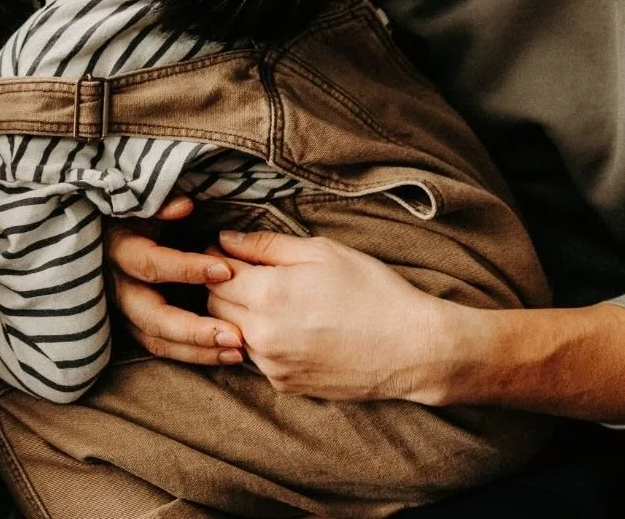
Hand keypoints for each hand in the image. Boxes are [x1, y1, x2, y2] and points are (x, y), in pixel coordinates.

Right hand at [107, 196, 243, 365]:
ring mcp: (126, 312)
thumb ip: (162, 203)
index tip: (226, 271)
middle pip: (152, 317)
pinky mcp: (137, 327)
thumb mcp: (145, 203)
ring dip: (198, 350)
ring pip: (158, 340)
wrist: (117, 237)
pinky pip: (164, 348)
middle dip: (194, 330)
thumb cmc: (139, 216)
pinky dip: (195, 355)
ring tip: (237, 351)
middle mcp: (119, 287)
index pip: (151, 264)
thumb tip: (184, 206)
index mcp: (119, 251)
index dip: (187, 269)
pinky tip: (226, 354)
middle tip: (235, 335)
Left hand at [204, 229, 468, 403]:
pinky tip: (293, 329)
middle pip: (213, 306)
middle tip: (250, 274)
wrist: (411, 348)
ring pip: (231, 334)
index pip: (213, 275)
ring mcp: (271, 364)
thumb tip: (226, 239)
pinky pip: (256, 359)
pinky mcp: (284, 384)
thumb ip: (267, 245)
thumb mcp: (322, 252)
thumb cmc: (372, 291)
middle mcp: (261, 334)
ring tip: (275, 302)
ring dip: (240, 317)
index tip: (230, 252)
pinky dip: (262, 342)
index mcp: (267, 294)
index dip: (217, 260)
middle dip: (223, 288)